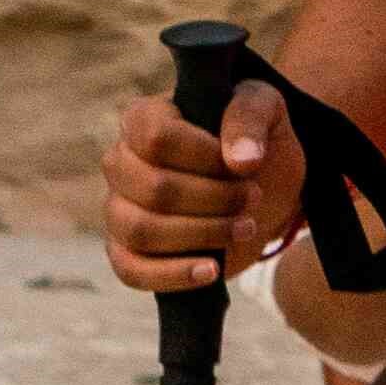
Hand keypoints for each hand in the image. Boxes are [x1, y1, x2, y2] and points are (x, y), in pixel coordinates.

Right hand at [100, 84, 306, 292]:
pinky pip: (130, 270)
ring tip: (244, 227)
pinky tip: (212, 270)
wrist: (266, 186)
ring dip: (202, 234)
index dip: (204, 156)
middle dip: (215, 199)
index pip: (155, 137)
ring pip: (140, 230)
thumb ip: (250, 117)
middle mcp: (121, 162)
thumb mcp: (265, 109)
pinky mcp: (129, 250)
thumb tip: (241, 161)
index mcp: (143, 119)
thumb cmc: (254, 139)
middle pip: (153, 189)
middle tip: (253, 198)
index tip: (242, 165)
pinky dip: (173, 275)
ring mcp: (119, 208)